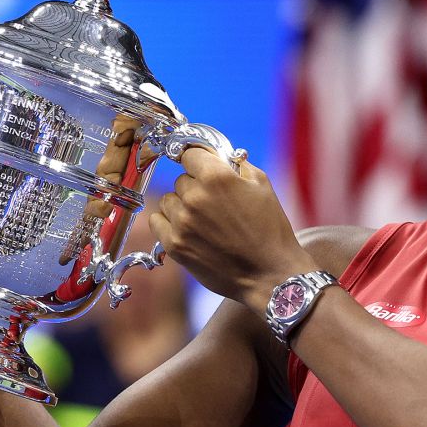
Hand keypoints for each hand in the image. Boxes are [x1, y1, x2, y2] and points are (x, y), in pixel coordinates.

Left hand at [149, 148, 317, 310]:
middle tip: (216, 204)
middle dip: (196, 187)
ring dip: (182, 206)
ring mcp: (182, 222)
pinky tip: (189, 230)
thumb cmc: (270, 229)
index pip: (190, 153)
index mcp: (217, 176)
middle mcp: (195, 197)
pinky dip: (169, 223)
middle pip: (181, 179)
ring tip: (205, 221)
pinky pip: (156, 221)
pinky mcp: (174, 245)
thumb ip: (235, 162)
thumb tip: (214, 155)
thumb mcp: (262, 184)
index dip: (199, 160)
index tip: (203, 167)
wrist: (269, 273)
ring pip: (168, 200)